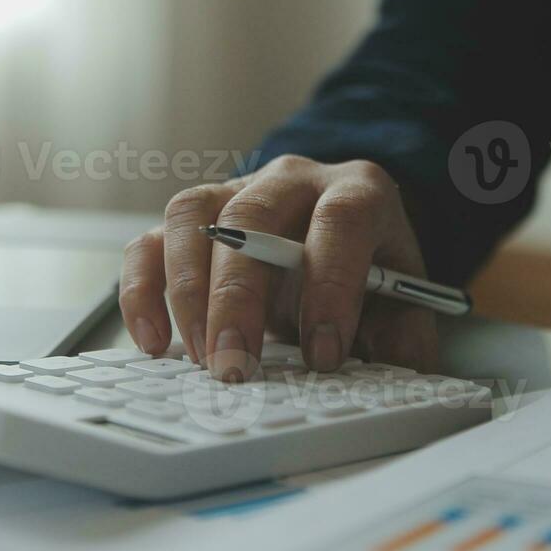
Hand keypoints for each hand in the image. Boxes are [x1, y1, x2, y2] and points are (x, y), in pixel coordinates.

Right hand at [119, 155, 438, 379]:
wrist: (343, 230)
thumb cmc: (371, 265)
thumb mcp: (405, 296)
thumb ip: (406, 332)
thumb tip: (399, 369)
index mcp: (356, 190)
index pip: (340, 221)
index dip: (330, 287)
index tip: (323, 354)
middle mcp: (290, 181)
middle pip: (252, 220)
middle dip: (239, 297)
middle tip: (236, 363)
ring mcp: (235, 193)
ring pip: (192, 219)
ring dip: (187, 293)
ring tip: (201, 356)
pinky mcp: (193, 221)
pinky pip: (150, 243)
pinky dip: (143, 291)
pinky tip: (153, 340)